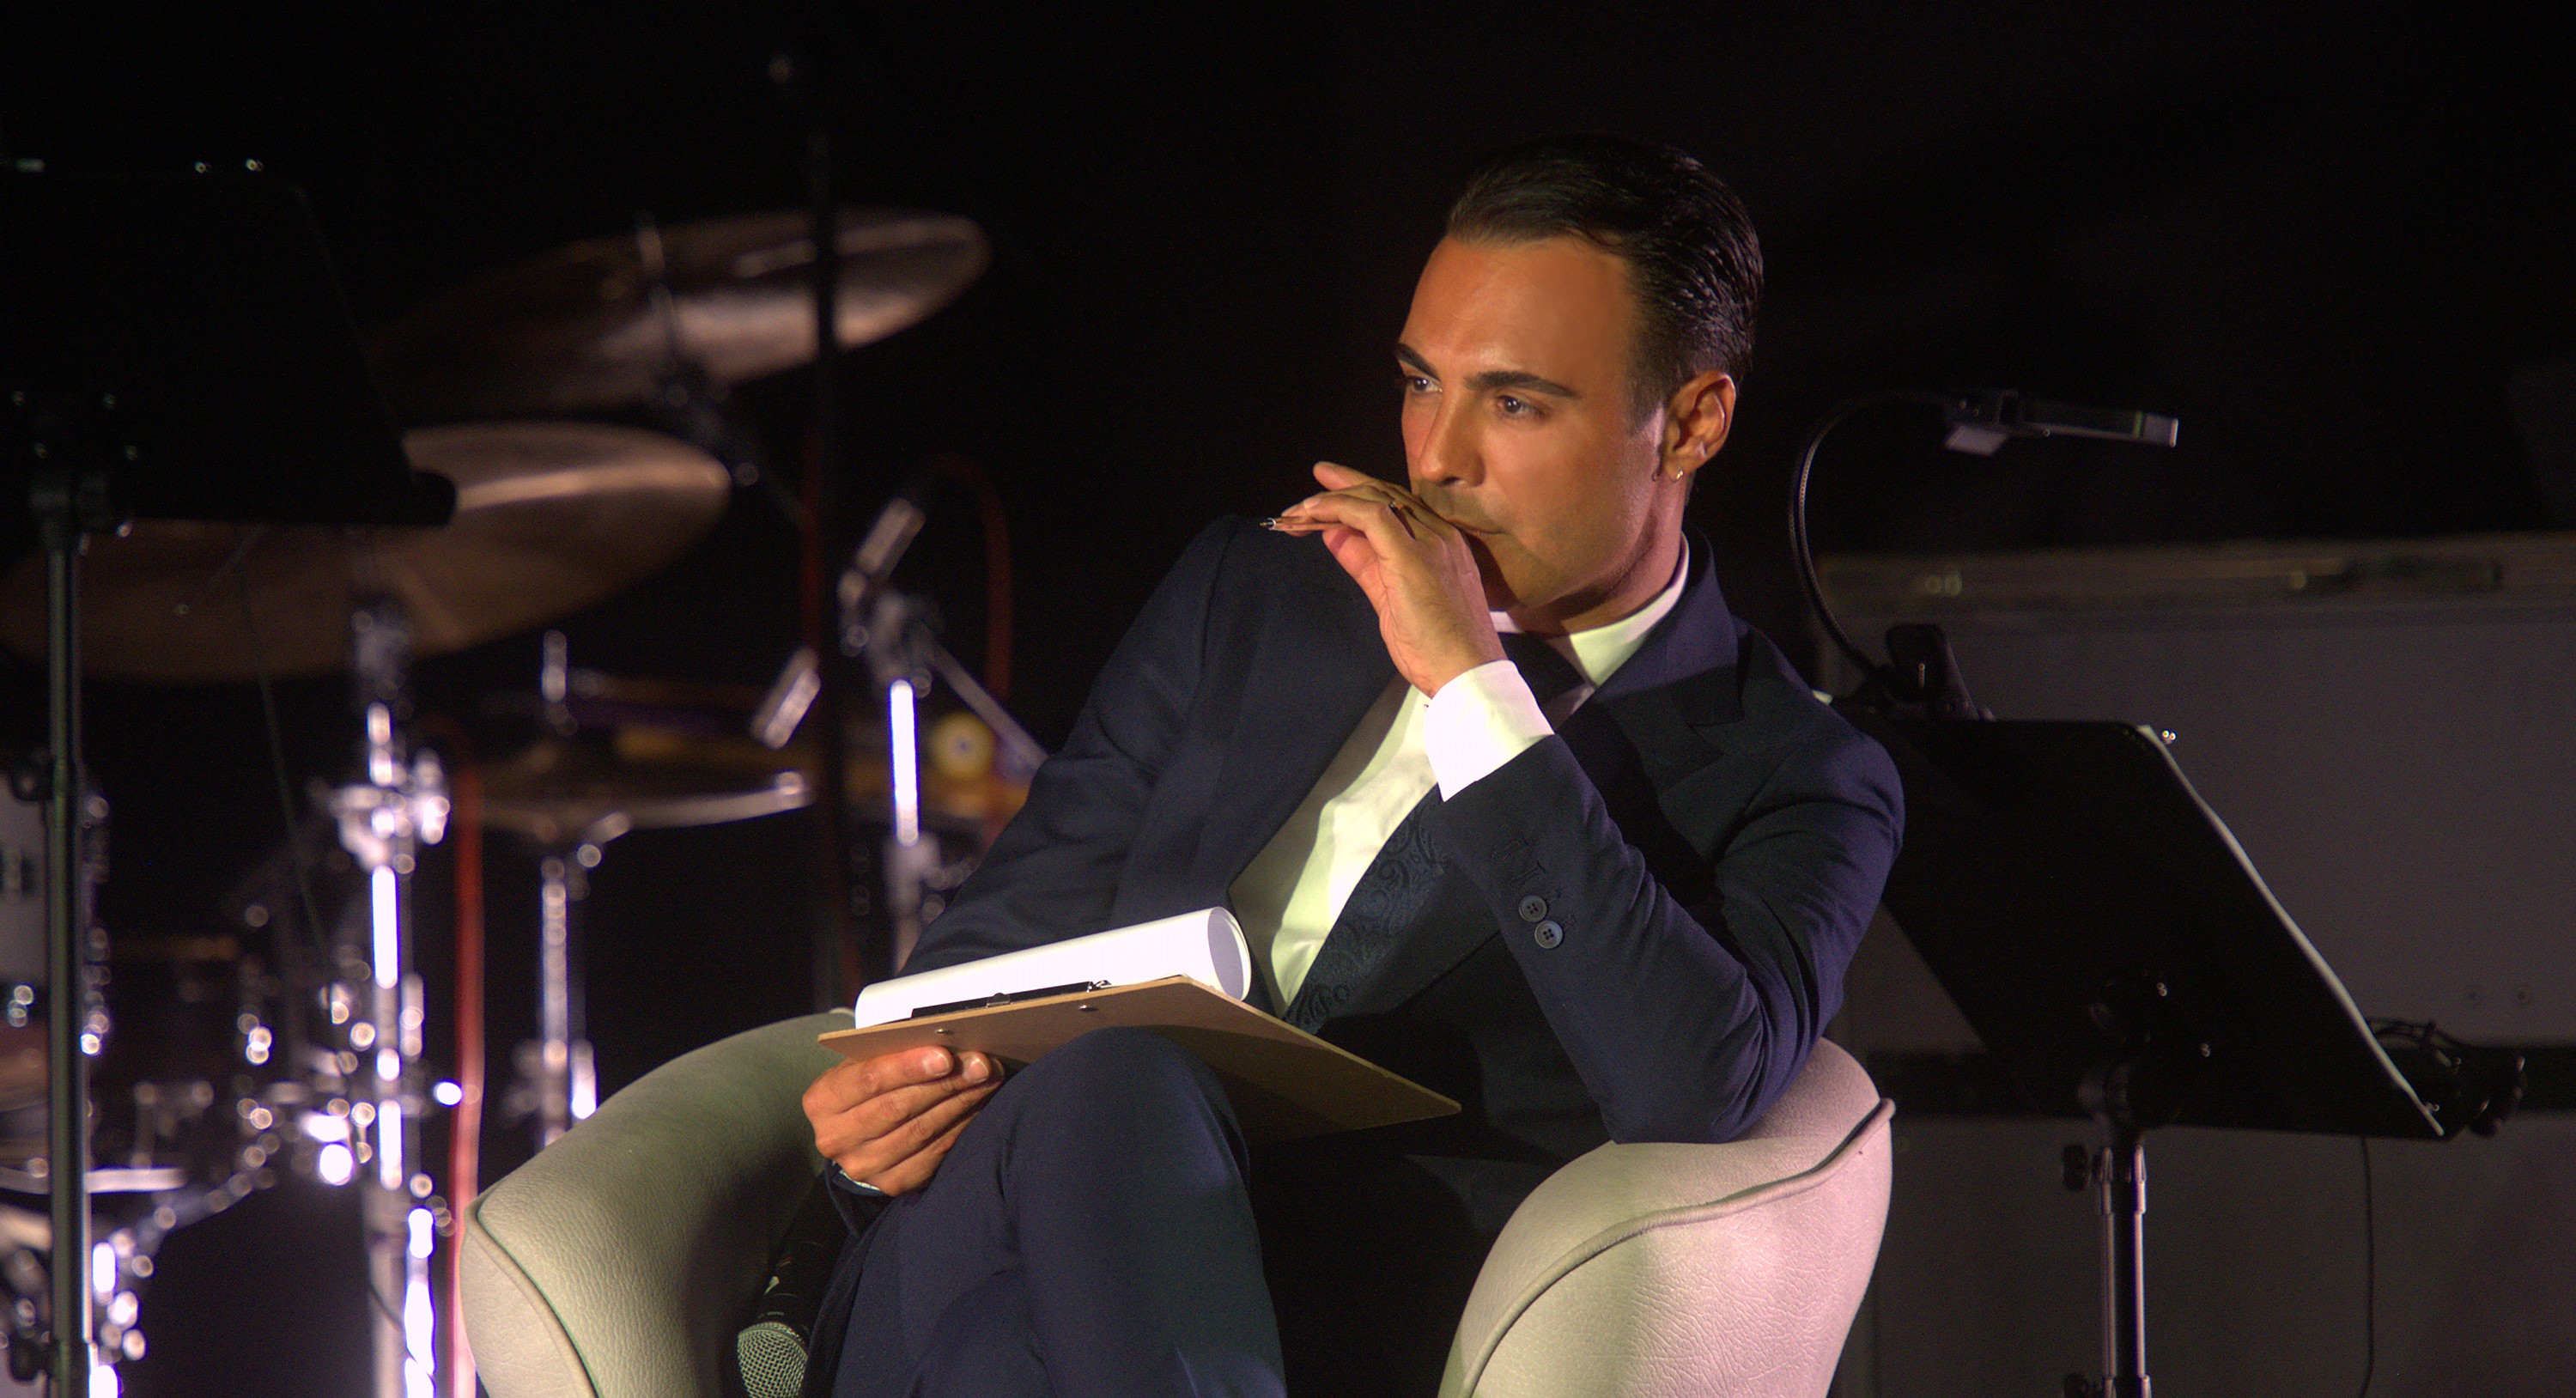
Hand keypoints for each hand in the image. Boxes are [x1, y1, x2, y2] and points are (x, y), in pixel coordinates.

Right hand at [801, 1045, 1003, 1195]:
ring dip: (960, 1102)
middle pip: (899, 1107)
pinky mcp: (892, 1184)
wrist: (852, 1138)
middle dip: (946, 1082)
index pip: (869, 1080)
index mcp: (822, 1101)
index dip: (909, 1067)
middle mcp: (837, 1138)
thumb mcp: (859, 1065)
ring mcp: (864, 1166)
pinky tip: (977, 1105)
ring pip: (921, 1130)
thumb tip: (943, 1040)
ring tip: (987, 1079)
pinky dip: (960, 1126)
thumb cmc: (862, 1089)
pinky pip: (934, 1153)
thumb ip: (889, 1053)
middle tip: (980, 1064)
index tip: (946, 1056)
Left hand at [1271, 462, 1502, 693]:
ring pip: (1376, 499)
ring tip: (1300, 508)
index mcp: (1442, 545)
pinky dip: (1338, 508)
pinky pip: (1370, 516)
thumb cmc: (1438, 649)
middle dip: (1344, 487)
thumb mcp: (1390, 599)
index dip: (1361, 497)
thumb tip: (1336, 538)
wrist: (1468, 674)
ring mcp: (1430, 542)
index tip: (1328, 497)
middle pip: (1386, 495)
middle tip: (1312, 487)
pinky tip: (1314, 512)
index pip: (1398, 506)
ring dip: (1333, 500)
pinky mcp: (1412, 556)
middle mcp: (1440, 536)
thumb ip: (1365, 565)